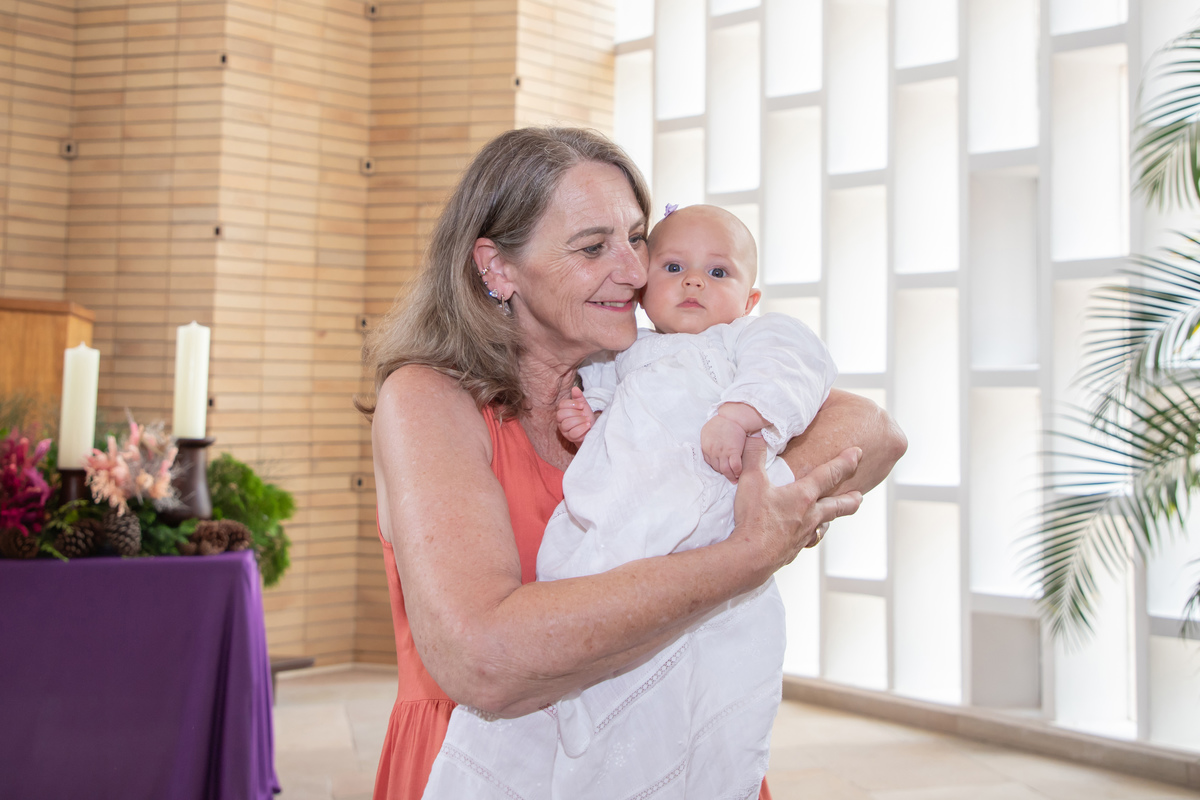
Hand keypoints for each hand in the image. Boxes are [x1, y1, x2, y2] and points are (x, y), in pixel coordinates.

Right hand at [556, 387, 595, 442]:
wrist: (593, 430)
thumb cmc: (586, 417)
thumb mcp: (584, 406)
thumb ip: (579, 397)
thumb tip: (575, 388)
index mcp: (563, 411)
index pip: (561, 405)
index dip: (572, 404)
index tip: (582, 405)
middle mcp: (561, 421)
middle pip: (561, 414)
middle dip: (575, 413)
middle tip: (584, 414)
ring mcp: (564, 430)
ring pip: (566, 424)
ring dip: (579, 420)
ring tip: (587, 420)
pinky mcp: (570, 438)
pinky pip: (573, 433)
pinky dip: (582, 428)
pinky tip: (587, 426)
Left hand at [701, 415, 748, 481]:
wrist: (733, 416)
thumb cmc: (722, 420)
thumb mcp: (708, 430)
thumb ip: (708, 440)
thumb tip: (710, 444)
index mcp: (706, 446)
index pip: (709, 462)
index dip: (716, 467)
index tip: (722, 469)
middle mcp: (712, 451)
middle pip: (717, 468)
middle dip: (723, 474)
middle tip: (729, 477)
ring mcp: (722, 452)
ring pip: (725, 470)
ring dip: (731, 476)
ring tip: (735, 478)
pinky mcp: (733, 452)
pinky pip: (735, 466)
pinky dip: (737, 471)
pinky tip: (740, 472)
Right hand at [732, 436, 862, 574]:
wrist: (751, 557)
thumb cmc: (754, 520)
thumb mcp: (751, 481)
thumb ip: (754, 457)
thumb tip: (756, 436)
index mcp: (804, 495)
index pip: (830, 474)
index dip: (845, 462)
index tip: (858, 454)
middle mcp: (810, 515)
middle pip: (837, 505)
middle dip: (850, 499)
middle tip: (860, 496)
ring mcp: (804, 535)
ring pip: (824, 525)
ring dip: (831, 519)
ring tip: (832, 516)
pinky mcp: (794, 550)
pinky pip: (808, 540)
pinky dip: (810, 535)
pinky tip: (805, 536)